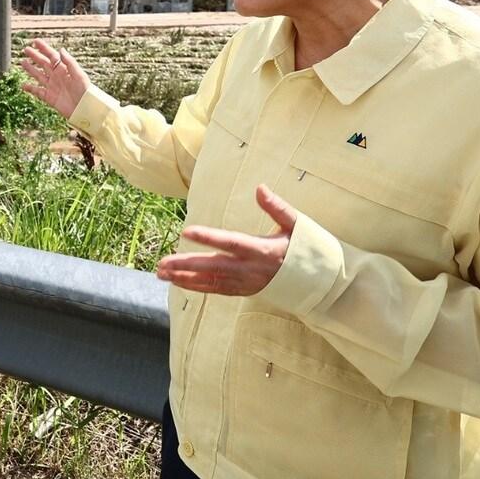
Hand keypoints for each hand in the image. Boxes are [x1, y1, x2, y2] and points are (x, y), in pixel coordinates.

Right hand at [19, 39, 91, 118]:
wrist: (85, 109)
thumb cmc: (86, 92)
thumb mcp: (79, 75)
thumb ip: (70, 62)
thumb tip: (61, 50)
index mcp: (64, 69)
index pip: (52, 56)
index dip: (44, 48)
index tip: (35, 41)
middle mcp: (57, 76)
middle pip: (43, 64)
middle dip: (35, 56)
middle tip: (26, 49)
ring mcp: (52, 87)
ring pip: (38, 75)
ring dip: (30, 69)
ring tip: (23, 62)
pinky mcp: (49, 98)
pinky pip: (37, 91)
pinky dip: (30, 88)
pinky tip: (23, 85)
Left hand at [155, 185, 296, 295]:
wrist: (317, 281)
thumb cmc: (304, 248)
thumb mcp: (296, 225)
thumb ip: (276, 207)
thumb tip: (260, 188)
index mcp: (262, 250)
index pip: (231, 242)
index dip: (209, 237)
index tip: (187, 231)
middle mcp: (251, 269)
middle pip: (214, 267)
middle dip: (187, 265)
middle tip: (163, 263)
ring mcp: (246, 282)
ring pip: (210, 282)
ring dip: (185, 277)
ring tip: (162, 272)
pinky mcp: (243, 290)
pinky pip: (215, 290)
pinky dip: (195, 286)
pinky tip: (177, 282)